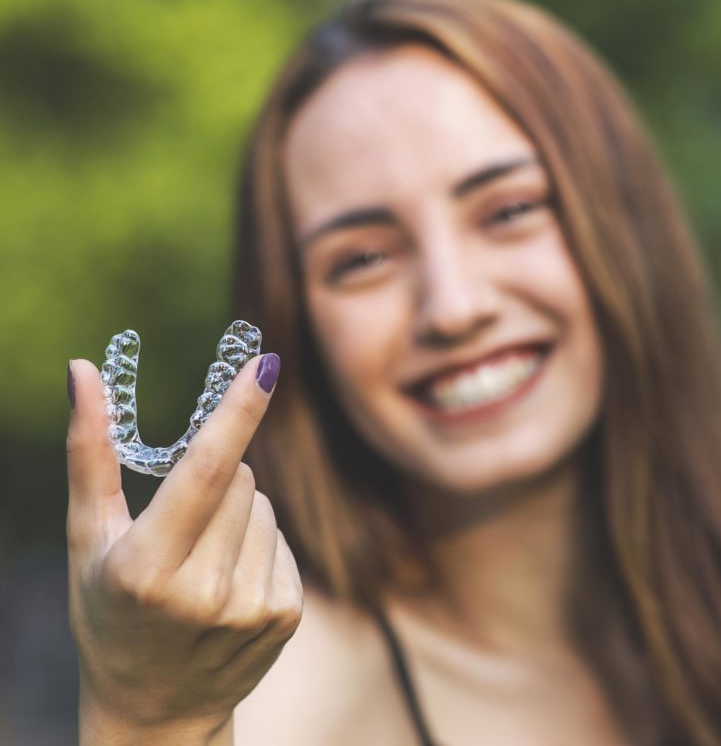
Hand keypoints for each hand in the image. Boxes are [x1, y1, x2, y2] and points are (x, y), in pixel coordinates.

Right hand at [66, 354, 301, 742]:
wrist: (155, 710)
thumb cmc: (108, 612)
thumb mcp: (87, 539)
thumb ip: (90, 452)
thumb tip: (83, 370)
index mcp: (146, 567)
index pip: (204, 470)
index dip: (237, 411)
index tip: (266, 363)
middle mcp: (204, 591)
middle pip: (240, 477)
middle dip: (216, 477)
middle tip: (182, 523)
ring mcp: (251, 608)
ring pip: (263, 504)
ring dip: (237, 513)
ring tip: (203, 561)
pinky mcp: (284, 615)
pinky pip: (281, 538)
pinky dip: (258, 545)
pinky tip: (229, 582)